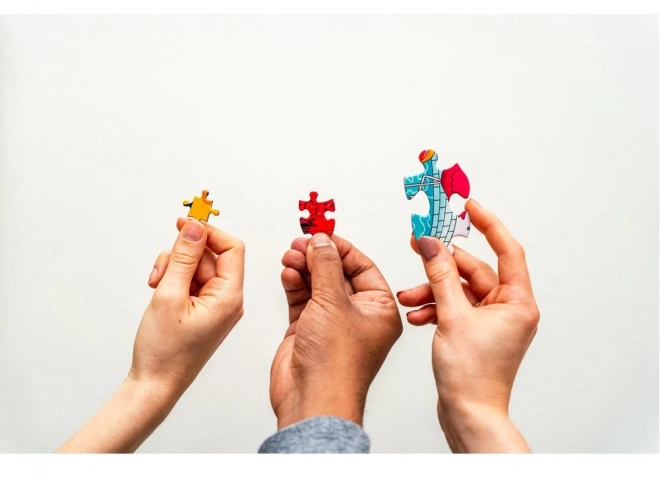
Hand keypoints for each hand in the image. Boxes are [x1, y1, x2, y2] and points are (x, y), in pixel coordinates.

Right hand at [57, 219, 244, 451]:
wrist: (155, 386)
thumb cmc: (164, 351)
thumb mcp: (169, 295)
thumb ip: (183, 258)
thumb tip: (195, 228)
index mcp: (230, 296)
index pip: (232, 248)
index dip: (209, 232)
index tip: (184, 225)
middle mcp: (228, 299)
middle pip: (209, 256)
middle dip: (181, 256)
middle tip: (160, 274)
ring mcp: (215, 305)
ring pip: (196, 267)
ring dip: (173, 269)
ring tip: (156, 287)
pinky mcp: (202, 310)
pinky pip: (191, 282)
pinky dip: (173, 281)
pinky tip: (159, 293)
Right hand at [270, 234, 401, 428]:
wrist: (312, 398)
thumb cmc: (337, 363)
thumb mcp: (334, 302)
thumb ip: (325, 266)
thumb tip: (322, 242)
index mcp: (380, 309)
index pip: (363, 267)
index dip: (342, 248)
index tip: (323, 234)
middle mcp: (358, 315)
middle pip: (338, 273)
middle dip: (318, 257)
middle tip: (302, 243)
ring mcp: (332, 323)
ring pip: (318, 285)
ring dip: (304, 268)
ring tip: (291, 257)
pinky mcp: (309, 331)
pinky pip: (302, 299)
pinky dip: (295, 285)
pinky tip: (289, 274)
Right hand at [397, 199, 539, 452]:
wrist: (468, 415)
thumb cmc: (472, 376)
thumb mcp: (452, 317)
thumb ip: (441, 276)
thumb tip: (432, 245)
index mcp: (517, 302)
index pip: (507, 250)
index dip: (488, 224)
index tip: (469, 205)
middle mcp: (509, 309)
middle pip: (473, 272)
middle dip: (440, 267)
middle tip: (418, 246)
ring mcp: (492, 322)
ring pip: (458, 291)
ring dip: (431, 291)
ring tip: (407, 297)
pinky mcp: (475, 332)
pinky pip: (453, 308)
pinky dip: (434, 308)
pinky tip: (416, 316)